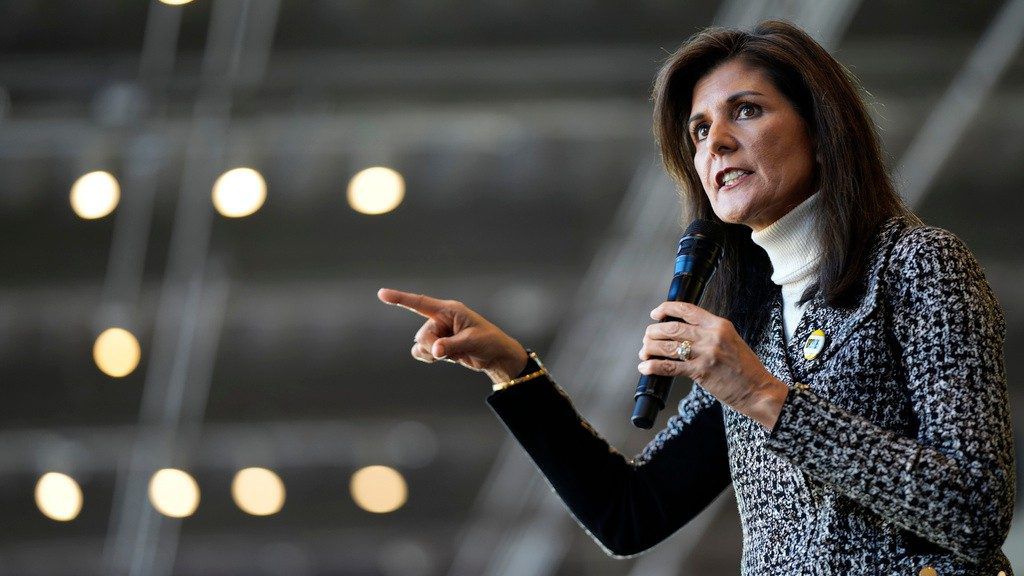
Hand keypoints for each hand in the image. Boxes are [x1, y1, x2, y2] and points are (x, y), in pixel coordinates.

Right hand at [377, 288, 528, 384]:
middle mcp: (440, 319)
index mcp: (449, 310)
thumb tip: (433, 351)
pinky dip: (427, 357)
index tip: (381, 294)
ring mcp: (438, 332)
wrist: (495, 356)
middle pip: (421, 334)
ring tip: (453, 353)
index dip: (400, 298)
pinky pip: (420, 352)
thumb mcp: (472, 341)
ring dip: (431, 353)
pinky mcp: (437, 344)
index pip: (420, 303)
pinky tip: (443, 358)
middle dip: (432, 346)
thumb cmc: (488, 341)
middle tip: (452, 350)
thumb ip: (451, 345)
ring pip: (420, 344)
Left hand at [638, 301, 788, 428]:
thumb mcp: (730, 340)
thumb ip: (708, 333)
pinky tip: (645, 367)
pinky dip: (653, 366)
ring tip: (644, 352)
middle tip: (647, 338)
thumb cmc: (744, 368)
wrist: (758, 390)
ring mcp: (706, 354)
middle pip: (672, 328)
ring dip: (650, 348)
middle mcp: (712, 336)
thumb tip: (681, 333)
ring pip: (668, 346)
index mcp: (719, 324)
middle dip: (653, 332)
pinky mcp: (701, 372)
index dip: (666, 309)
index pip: (687, 309)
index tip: (655, 314)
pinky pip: (670, 366)